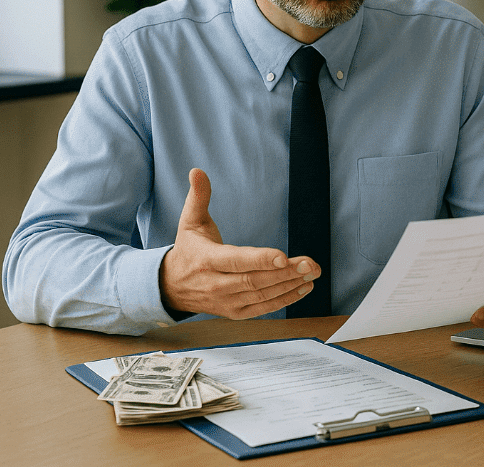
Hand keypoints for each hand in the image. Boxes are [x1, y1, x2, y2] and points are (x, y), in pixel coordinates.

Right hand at [159, 168, 321, 318]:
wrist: (172, 286)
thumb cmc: (189, 249)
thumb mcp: (190, 221)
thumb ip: (198, 196)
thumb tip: (196, 171)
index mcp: (207, 260)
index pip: (236, 261)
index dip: (260, 259)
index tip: (283, 255)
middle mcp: (216, 284)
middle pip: (254, 280)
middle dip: (285, 273)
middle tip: (310, 264)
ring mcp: (225, 301)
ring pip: (261, 295)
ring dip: (290, 285)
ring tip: (311, 274)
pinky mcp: (234, 312)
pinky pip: (262, 308)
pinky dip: (284, 300)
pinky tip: (303, 288)